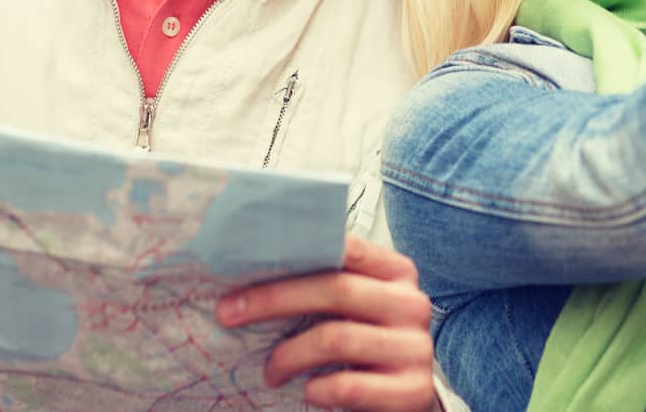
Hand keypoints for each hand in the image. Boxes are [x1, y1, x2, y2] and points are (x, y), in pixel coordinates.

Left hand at [218, 235, 435, 410]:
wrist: (406, 400)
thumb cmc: (371, 349)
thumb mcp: (356, 310)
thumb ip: (327, 287)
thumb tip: (254, 274)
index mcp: (397, 273)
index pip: (346, 249)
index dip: (291, 257)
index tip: (241, 273)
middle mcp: (411, 304)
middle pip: (336, 289)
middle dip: (274, 300)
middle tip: (230, 314)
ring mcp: (416, 348)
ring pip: (337, 338)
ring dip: (289, 355)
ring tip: (271, 371)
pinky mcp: (412, 390)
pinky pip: (349, 385)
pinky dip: (318, 388)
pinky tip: (308, 391)